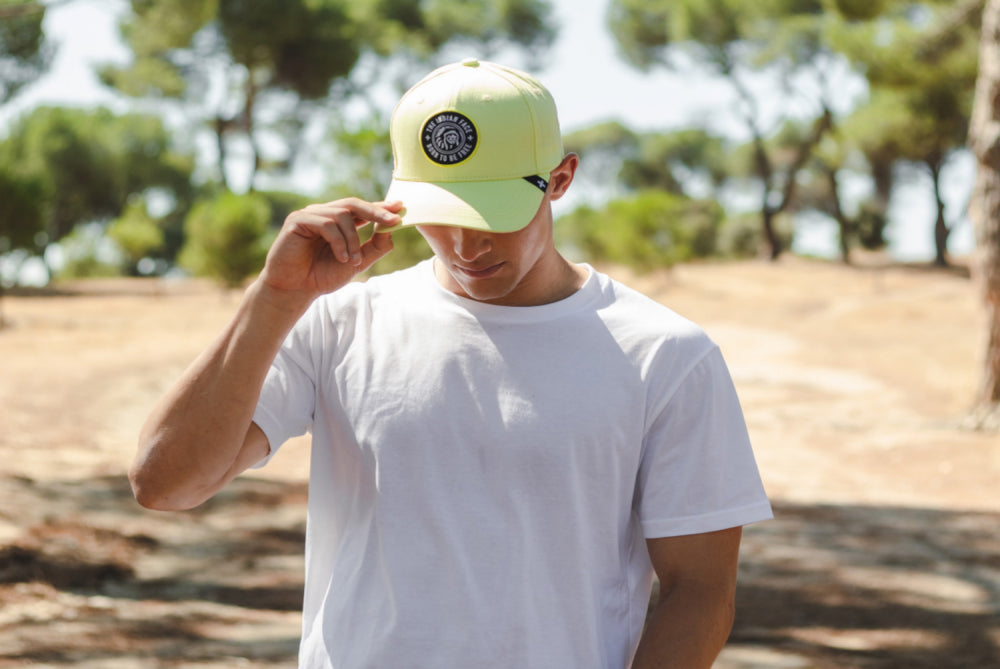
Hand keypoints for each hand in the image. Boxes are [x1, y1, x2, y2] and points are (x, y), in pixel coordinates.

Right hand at [259, 198, 402, 301]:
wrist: (295, 290)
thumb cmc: (321, 276)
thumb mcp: (356, 263)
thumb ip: (374, 248)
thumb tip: (391, 231)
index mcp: (336, 222)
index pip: (361, 209)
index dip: (380, 207)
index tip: (400, 207)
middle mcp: (323, 214)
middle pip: (353, 204)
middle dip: (376, 212)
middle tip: (393, 220)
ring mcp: (309, 215)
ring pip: (342, 215)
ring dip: (353, 240)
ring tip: (352, 261)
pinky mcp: (297, 221)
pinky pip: (326, 223)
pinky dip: (338, 241)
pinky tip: (341, 258)